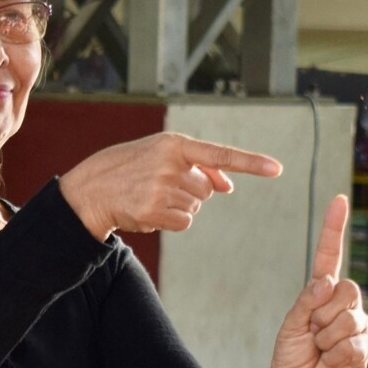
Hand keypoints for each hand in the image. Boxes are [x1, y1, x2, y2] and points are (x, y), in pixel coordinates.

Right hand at [59, 132, 282, 240]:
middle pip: (207, 190)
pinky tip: (149, 211)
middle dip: (190, 191)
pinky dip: (171, 221)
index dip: (251, 162)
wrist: (90, 189)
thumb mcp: (160, 155)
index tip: (277, 169)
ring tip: (150, 196)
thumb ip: (196, 165)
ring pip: (196, 207)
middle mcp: (171, 165)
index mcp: (174, 144)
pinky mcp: (154, 211)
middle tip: (160, 186)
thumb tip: (228, 186)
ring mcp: (162, 189)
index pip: (219, 154)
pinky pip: (184, 222)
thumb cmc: (129, 169)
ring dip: (178, 207)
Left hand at [258, 195, 367, 367]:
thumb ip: (307, 300)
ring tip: (321, 350)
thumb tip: (328, 282)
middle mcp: (345, 304)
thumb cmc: (293, 355)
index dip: (334, 229)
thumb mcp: (291, 323)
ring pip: (349, 317)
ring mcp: (359, 324)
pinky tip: (333, 362)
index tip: (338, 200)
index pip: (330, 255)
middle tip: (314, 334)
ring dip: (326, 338)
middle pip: (346, 289)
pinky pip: (354, 342)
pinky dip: (337, 354)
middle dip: (322, 314)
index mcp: (323, 292)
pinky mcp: (367, 347)